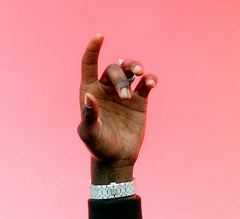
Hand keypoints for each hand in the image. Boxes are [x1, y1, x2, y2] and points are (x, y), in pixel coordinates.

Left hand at [77, 34, 156, 183]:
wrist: (116, 160)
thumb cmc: (98, 147)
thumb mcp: (90, 134)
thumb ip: (89, 116)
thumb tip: (89, 96)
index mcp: (91, 92)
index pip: (89, 65)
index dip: (93, 49)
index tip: (99, 36)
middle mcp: (107, 89)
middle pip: (114, 69)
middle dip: (121, 78)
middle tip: (125, 97)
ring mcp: (124, 93)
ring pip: (129, 70)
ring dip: (135, 67)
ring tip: (140, 75)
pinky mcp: (139, 100)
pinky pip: (146, 83)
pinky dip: (149, 79)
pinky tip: (150, 82)